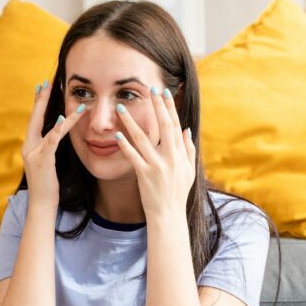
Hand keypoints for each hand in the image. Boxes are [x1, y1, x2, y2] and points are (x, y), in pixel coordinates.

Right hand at [21, 81, 86, 209]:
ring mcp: (34, 154)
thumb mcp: (46, 164)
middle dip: (41, 99)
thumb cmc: (47, 186)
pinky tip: (63, 118)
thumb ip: (47, 149)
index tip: (42, 87)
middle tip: (46, 82)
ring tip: (66, 98)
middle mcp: (29, 147)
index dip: (38, 103)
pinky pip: (51, 141)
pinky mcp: (42, 161)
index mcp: (30, 146)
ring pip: (46, 127)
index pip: (34, 120)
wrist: (41, 204)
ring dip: (56, 112)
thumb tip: (53, 136)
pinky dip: (57, 129)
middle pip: (34, 118)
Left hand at [114, 86, 195, 217]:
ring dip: (131, 121)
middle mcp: (171, 158)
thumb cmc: (178, 194)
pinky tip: (117, 134)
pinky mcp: (144, 175)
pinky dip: (125, 144)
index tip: (164, 92)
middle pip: (163, 126)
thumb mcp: (188, 171)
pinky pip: (133, 156)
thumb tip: (186, 130)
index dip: (170, 108)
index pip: (176, 125)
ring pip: (143, 138)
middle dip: (156, 106)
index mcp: (181, 155)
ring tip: (121, 107)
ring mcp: (157, 166)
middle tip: (149, 89)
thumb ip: (188, 150)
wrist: (168, 216)